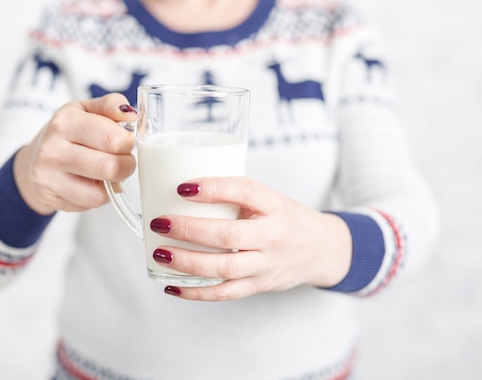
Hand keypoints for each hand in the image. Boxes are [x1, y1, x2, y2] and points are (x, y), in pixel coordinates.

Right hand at [14, 93, 136, 214]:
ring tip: (106, 172)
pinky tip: (91, 183)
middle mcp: (52, 150)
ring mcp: (48, 177)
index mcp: (64, 123)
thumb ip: (111, 105)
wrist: (33, 158)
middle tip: (122, 159)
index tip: (125, 141)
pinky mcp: (50, 198)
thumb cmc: (66, 133)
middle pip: (109, 168)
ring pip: (100, 193)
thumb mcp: (86, 110)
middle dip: (126, 165)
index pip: (112, 139)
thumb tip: (131, 114)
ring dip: (112, 184)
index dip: (128, 142)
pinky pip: (89, 204)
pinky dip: (98, 196)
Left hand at [150, 177, 352, 300]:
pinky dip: (196, 292)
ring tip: (160, 253)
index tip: (182, 187)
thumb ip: (234, 195)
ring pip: (225, 269)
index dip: (213, 189)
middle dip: (189, 230)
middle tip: (160, 223)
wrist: (321, 249)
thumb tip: (180, 189)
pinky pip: (225, 293)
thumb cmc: (285, 218)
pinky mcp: (259, 286)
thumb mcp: (269, 198)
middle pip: (229, 235)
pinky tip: (172, 285)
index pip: (246, 192)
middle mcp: (273, 236)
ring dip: (188, 262)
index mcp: (275, 205)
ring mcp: (266, 264)